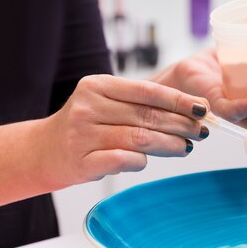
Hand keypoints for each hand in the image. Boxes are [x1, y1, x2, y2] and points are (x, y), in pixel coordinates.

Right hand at [44, 75, 208, 185]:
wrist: (43, 150)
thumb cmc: (86, 126)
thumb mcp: (107, 104)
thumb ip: (140, 105)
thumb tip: (191, 111)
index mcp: (97, 86)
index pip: (148, 91)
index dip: (179, 100)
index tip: (203, 107)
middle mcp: (89, 107)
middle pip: (148, 115)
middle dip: (182, 124)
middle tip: (202, 131)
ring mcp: (84, 134)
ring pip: (141, 138)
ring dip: (170, 144)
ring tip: (187, 147)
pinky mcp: (82, 161)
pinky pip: (124, 160)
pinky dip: (142, 161)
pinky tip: (149, 160)